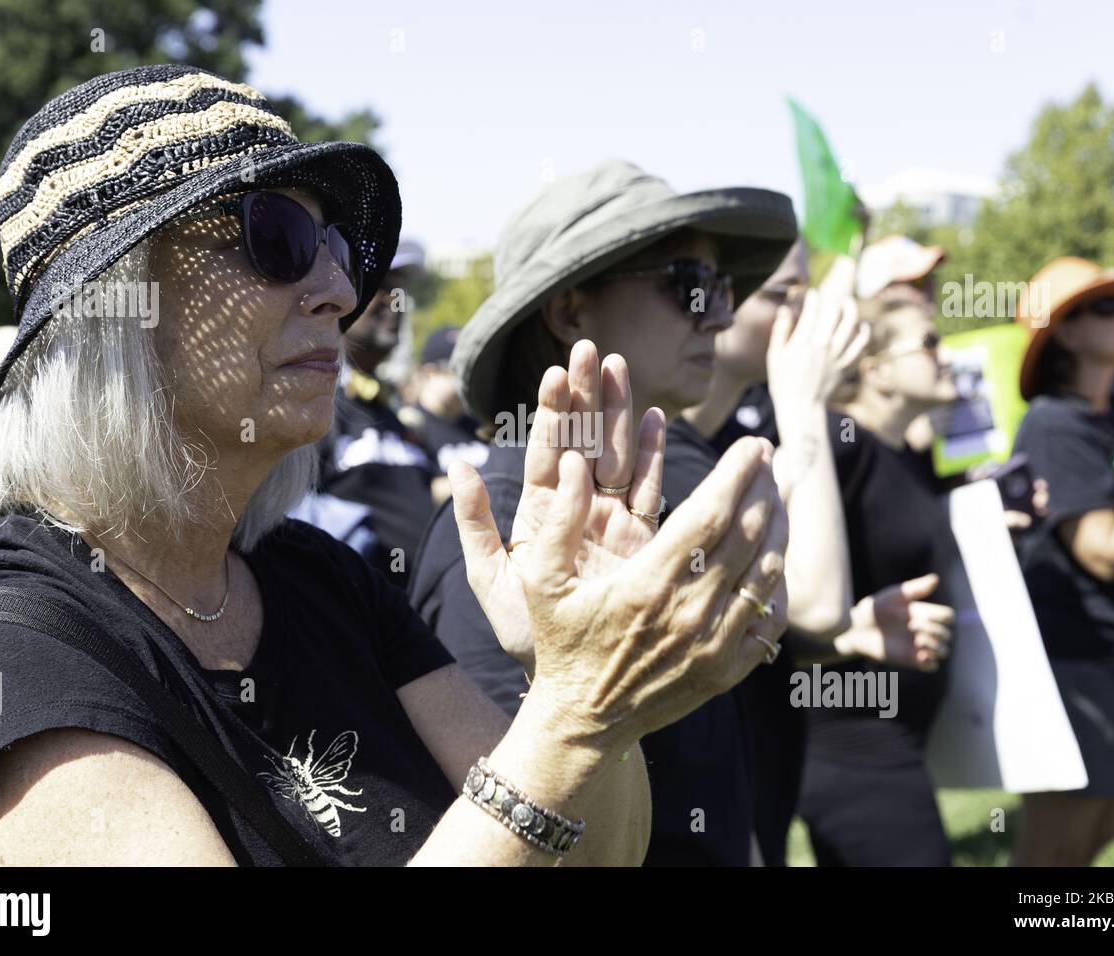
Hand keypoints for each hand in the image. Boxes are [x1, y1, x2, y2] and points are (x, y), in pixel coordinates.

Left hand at [451, 341, 665, 670]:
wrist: (574, 679)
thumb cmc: (528, 635)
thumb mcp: (492, 581)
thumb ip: (475, 525)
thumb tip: (458, 465)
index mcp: (539, 514)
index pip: (546, 452)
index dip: (551, 413)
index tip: (554, 373)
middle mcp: (576, 509)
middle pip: (584, 441)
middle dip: (587, 396)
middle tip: (590, 349)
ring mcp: (610, 521)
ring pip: (616, 455)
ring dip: (619, 411)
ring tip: (620, 367)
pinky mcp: (641, 539)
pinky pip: (649, 490)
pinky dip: (653, 454)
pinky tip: (655, 418)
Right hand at [453, 345, 788, 750]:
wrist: (583, 721)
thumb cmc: (562, 642)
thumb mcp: (542, 581)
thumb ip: (558, 520)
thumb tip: (572, 464)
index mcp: (648, 584)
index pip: (711, 513)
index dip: (737, 473)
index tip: (752, 445)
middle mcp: (690, 613)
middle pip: (747, 534)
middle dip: (764, 487)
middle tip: (767, 457)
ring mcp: (715, 644)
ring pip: (767, 571)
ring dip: (777, 526)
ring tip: (774, 495)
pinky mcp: (729, 670)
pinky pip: (770, 616)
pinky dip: (778, 580)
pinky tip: (771, 555)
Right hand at [766, 278, 867, 422]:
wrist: (801, 407)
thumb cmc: (783, 382)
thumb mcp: (775, 356)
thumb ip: (781, 331)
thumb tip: (784, 309)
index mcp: (803, 341)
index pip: (812, 310)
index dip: (812, 297)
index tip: (811, 293)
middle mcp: (823, 344)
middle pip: (833, 312)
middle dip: (831, 298)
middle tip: (828, 296)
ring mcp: (837, 354)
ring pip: (850, 324)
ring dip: (851, 309)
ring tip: (848, 303)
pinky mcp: (846, 364)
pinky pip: (860, 345)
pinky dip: (863, 333)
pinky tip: (862, 325)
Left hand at [834, 573, 953, 671]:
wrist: (857, 630)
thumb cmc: (874, 609)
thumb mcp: (894, 596)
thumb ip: (915, 588)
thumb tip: (936, 578)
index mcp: (924, 614)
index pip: (949, 617)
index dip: (943, 618)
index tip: (926, 615)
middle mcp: (924, 630)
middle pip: (948, 635)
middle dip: (934, 631)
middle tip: (911, 626)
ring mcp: (919, 646)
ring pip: (944, 651)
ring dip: (936, 647)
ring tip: (918, 641)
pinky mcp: (912, 660)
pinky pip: (933, 666)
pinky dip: (931, 662)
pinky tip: (919, 655)